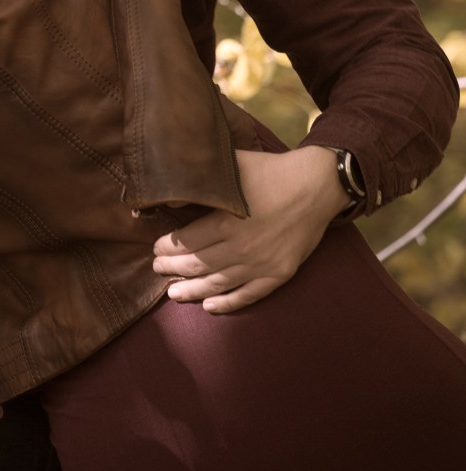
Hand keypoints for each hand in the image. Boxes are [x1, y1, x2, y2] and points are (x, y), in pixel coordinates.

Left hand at [152, 145, 348, 312]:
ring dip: (193, 290)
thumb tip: (173, 190)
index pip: (188, 241)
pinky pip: (250, 294)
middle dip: (173, 268)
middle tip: (157, 270)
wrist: (316, 185)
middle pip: (199, 264)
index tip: (155, 249)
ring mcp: (262, 264)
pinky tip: (210, 306)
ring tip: (173, 293)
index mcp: (227, 220)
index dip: (168, 247)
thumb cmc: (272, 171)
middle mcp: (242, 247)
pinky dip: (229, 303)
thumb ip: (205, 177)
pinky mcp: (279, 273)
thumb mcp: (233, 164)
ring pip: (219, 283)